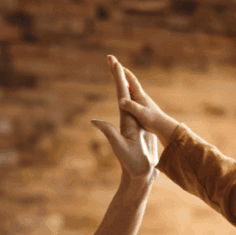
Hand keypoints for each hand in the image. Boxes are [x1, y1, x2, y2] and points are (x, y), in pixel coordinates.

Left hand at [91, 55, 158, 180]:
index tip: (115, 64)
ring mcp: (135, 124)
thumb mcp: (119, 147)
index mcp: (124, 120)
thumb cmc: (131, 163)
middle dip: (119, 76)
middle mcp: (128, 119)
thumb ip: (108, 132)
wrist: (140, 175)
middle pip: (123, 93)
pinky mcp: (142, 130)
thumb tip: (93, 121)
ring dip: (127, 85)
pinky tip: (134, 95)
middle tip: (112, 59)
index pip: (120, 95)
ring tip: (122, 71)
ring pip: (131, 100)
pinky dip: (136, 99)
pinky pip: (138, 110)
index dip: (118, 79)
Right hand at [110, 57, 179, 146]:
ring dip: (123, 80)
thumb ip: (131, 107)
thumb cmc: (152, 120)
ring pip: (130, 87)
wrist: (163, 127)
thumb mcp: (140, 114)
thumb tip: (121, 101)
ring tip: (118, 76)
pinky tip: (125, 93)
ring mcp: (142, 101)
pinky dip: (126, 90)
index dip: (122, 71)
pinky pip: (131, 95)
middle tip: (113, 62)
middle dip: (121, 71)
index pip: (130, 79)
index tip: (115, 63)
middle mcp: (141, 95)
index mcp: (139, 95)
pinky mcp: (142, 107)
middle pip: (129, 80)